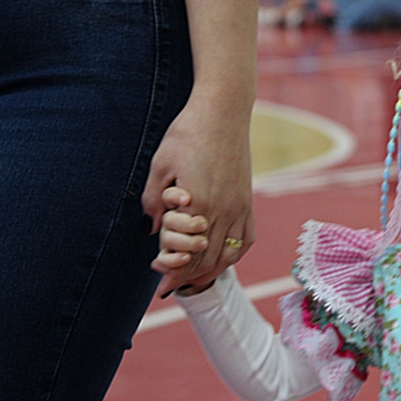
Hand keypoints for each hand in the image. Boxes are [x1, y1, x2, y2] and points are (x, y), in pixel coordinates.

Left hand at [143, 99, 254, 296]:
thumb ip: (153, 201)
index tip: (161, 289)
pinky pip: (246, 237)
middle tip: (171, 284)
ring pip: (228, 252)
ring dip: (212, 270)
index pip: (186, 254)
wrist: (222, 111)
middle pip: (207, 259)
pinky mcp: (248, 199)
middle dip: (188, 277)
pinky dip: (234, 253)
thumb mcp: (159, 165)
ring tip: (196, 277)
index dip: (173, 276)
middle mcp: (222, 210)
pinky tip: (223, 256)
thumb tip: (152, 230)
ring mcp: (239, 206)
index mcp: (198, 204)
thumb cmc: (187, 133)